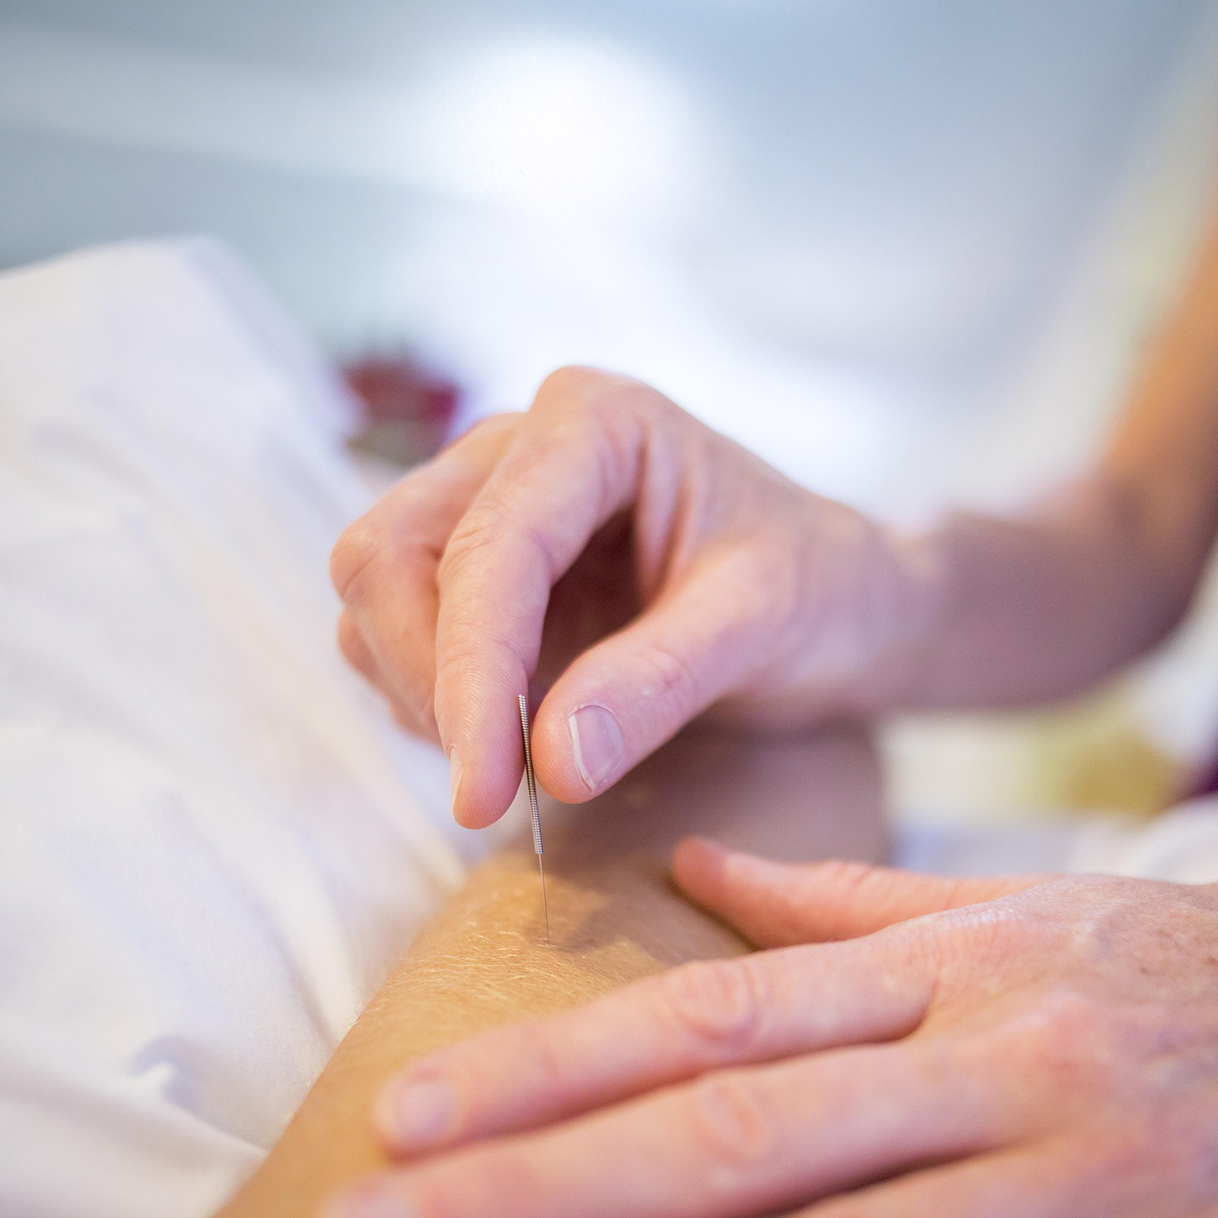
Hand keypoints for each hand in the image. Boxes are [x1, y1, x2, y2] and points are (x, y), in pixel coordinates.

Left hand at [316, 843, 1217, 1217]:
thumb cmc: (1201, 971)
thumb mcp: (1022, 911)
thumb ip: (846, 901)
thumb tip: (695, 876)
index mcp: (944, 964)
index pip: (707, 1019)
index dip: (548, 1068)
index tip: (410, 1120)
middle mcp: (988, 1056)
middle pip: (728, 1131)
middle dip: (534, 1189)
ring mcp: (1079, 1175)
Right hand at [330, 368, 923, 825]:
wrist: (843, 601)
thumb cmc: (821, 591)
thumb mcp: (762, 629)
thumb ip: (657, 685)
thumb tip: (551, 766)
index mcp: (592, 422)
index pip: (487, 550)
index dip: (470, 675)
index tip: (483, 794)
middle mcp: (516, 445)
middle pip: (385, 555)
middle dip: (427, 679)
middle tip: (496, 789)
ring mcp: (483, 502)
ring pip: (374, 598)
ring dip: (424, 695)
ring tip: (523, 761)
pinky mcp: (472, 567)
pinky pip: (396, 637)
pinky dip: (433, 702)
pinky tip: (516, 735)